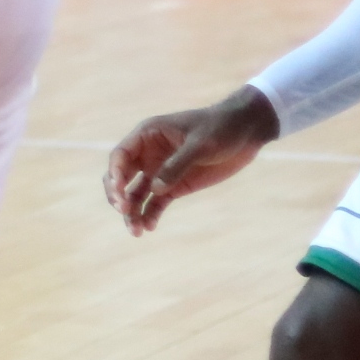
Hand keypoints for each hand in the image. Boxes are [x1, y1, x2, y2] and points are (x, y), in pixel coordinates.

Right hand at [103, 85, 278, 235]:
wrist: (244, 133)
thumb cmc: (220, 128)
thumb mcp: (200, 144)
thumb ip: (177, 165)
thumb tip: (155, 189)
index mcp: (147, 136)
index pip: (120, 156)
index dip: (115, 173)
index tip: (119, 190)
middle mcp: (147, 155)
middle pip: (121, 177)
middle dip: (118, 195)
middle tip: (124, 210)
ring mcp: (160, 172)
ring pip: (136, 194)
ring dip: (132, 212)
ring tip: (136, 231)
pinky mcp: (175, 187)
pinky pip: (156, 203)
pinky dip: (150, 215)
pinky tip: (149, 227)